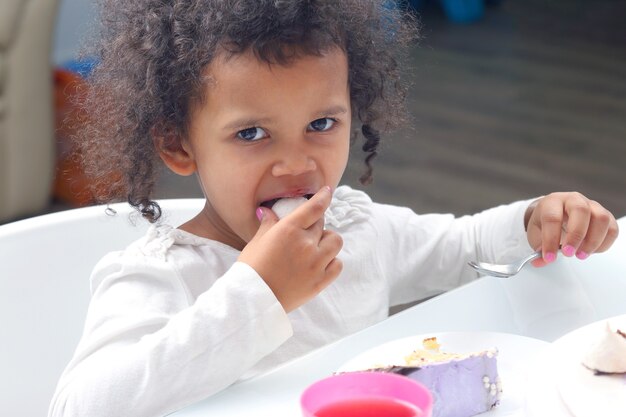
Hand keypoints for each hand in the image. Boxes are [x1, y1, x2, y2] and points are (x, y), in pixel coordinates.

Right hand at [238, 186, 342, 311]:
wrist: (253, 300)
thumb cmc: (251, 270)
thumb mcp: (257, 242)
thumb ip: (268, 225)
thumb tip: (267, 211)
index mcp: (289, 230)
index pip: (314, 207)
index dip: (324, 197)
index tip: (328, 191)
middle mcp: (306, 244)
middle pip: (322, 224)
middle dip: (316, 224)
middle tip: (307, 231)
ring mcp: (316, 263)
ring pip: (336, 241)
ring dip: (328, 240)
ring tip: (317, 246)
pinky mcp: (320, 281)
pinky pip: (337, 264)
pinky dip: (332, 261)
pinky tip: (321, 263)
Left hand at [524, 192, 618, 266]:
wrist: (556, 214)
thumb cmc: (546, 222)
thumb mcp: (536, 233)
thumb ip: (538, 248)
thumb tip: (539, 262)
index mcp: (552, 202)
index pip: (552, 217)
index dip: (550, 239)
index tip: (549, 257)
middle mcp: (573, 200)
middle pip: (581, 210)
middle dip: (576, 235)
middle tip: (569, 254)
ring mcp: (592, 206)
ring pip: (601, 218)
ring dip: (592, 241)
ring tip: (580, 255)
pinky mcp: (605, 216)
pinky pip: (612, 229)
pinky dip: (603, 244)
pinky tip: (591, 251)